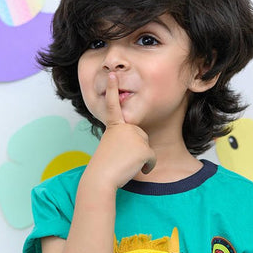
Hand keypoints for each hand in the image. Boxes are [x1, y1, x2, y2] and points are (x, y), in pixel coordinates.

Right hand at [84, 73, 155, 187]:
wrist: (102, 177)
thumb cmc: (104, 166)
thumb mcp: (112, 148)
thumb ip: (124, 141)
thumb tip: (140, 150)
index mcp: (114, 126)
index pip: (113, 105)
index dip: (112, 89)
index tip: (112, 75)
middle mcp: (125, 127)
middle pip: (140, 137)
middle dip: (136, 149)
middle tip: (121, 158)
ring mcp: (135, 136)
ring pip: (146, 148)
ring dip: (139, 159)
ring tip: (125, 164)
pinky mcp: (143, 148)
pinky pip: (151, 159)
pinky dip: (147, 166)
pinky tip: (137, 170)